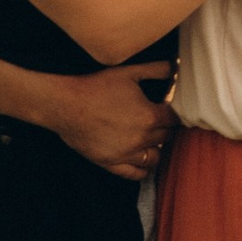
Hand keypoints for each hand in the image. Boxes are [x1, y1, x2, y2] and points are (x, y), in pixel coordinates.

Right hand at [41, 66, 175, 181]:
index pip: (175, 119)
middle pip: (166, 137)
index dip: (174, 113)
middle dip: (166, 128)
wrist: (65, 105)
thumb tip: (176, 66)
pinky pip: (136, 174)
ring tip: (151, 140)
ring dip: (156, 148)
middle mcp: (142, 138)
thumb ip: (157, 69)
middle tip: (160, 122)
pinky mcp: (111, 163)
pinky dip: (143, 169)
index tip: (170, 110)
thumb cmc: (96, 87)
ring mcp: (127, 154)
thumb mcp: (130, 72)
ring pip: (155, 158)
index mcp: (149, 116)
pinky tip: (143, 161)